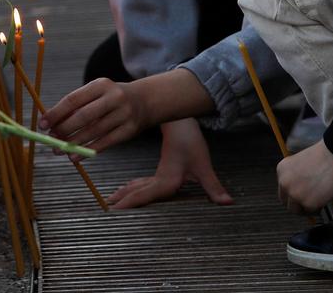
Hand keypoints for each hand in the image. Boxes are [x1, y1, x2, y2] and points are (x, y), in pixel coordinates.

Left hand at [40, 77, 147, 151]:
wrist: (145, 101)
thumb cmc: (111, 99)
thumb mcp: (96, 94)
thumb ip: (76, 106)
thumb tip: (52, 124)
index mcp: (101, 84)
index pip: (73, 99)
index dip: (56, 113)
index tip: (42, 124)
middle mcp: (114, 97)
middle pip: (83, 116)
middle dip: (64, 129)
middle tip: (50, 139)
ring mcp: (124, 114)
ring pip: (94, 132)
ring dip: (73, 143)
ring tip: (59, 150)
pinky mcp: (130, 130)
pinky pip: (105, 143)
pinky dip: (88, 151)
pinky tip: (75, 157)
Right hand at [108, 118, 233, 208]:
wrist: (182, 121)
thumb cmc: (191, 141)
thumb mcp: (203, 165)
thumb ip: (213, 186)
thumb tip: (227, 202)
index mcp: (166, 180)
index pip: (144, 195)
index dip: (128, 204)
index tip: (113, 210)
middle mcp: (158, 178)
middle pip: (136, 192)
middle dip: (121, 202)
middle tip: (106, 211)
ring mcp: (157, 173)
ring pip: (137, 186)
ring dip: (124, 194)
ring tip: (110, 202)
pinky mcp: (160, 168)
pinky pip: (141, 181)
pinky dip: (131, 187)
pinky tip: (127, 188)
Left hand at [276, 139, 332, 213]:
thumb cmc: (325, 156)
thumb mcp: (300, 163)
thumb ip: (295, 177)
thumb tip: (299, 189)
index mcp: (282, 170)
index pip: (283, 189)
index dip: (292, 194)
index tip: (300, 195)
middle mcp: (284, 183)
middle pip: (286, 202)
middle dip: (297, 204)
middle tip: (308, 202)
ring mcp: (294, 194)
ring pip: (296, 210)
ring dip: (305, 208)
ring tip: (317, 202)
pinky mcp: (307, 203)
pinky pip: (310, 211)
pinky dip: (317, 208)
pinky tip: (323, 200)